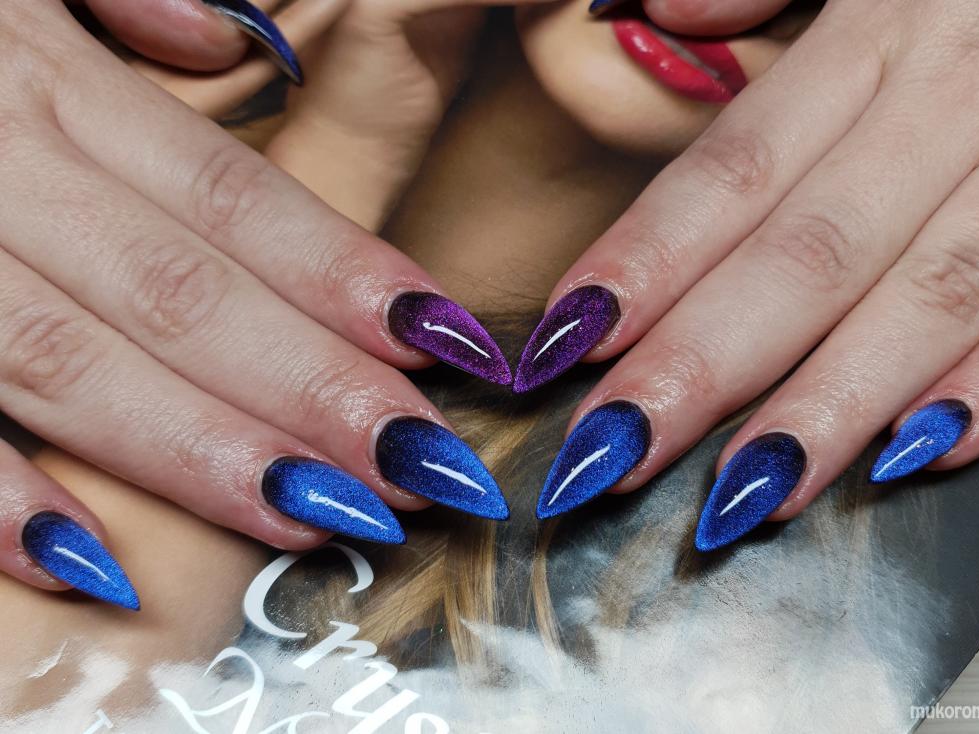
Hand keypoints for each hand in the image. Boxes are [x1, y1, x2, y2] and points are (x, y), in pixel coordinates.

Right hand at [0, 1, 512, 608]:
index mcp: (37, 76)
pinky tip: (92, 563)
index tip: (444, 346)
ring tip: (321, 514)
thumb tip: (237, 42)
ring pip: (68, 361)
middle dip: (309, 389)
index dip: (344, 276)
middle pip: (177, 293)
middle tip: (420, 466)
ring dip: (199, 452)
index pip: (231, 198)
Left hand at [527, 0, 978, 547]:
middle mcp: (951, 99)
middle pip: (807, 255)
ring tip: (742, 495)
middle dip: (703, 365)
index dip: (645, 262)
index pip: (732, 170)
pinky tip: (911, 454)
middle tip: (618, 453)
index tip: (567, 344)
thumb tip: (644, 13)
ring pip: (927, 298)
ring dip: (829, 407)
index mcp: (874, 34)